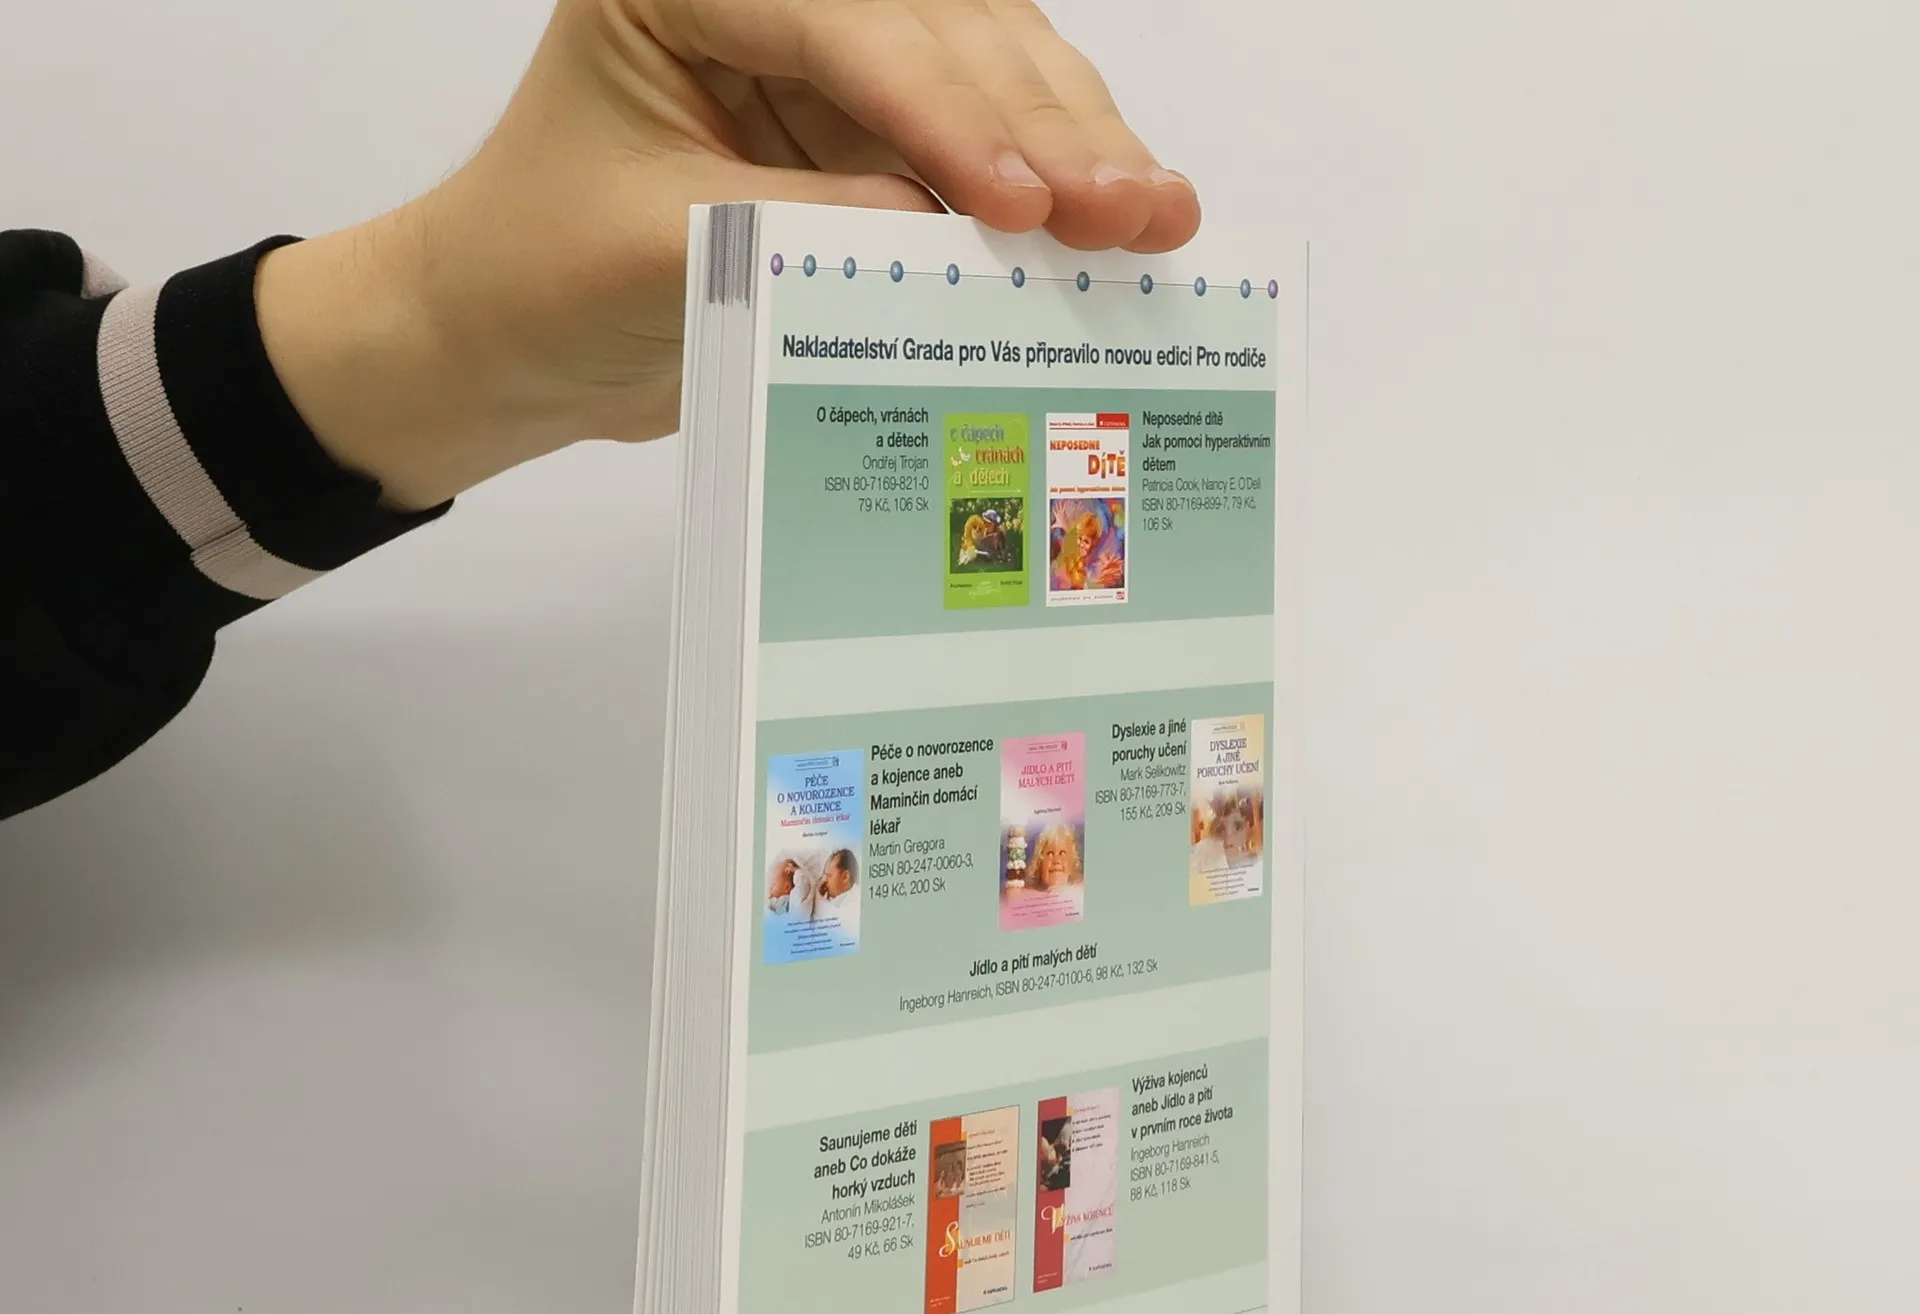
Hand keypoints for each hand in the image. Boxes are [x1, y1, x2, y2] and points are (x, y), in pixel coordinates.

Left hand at [258, 0, 1199, 509]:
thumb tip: (948, 232)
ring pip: (988, 63)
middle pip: (942, 26)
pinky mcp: (867, 125)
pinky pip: (982, 133)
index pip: (843, 22)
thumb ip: (800, 225)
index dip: (943, 111)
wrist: (516, 339)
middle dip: (1042, 124)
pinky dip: (1051, 176)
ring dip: (1075, 140)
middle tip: (1130, 208)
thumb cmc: (541, 276)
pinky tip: (1121, 212)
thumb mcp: (658, 250)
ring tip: (1155, 213)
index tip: (1020, 203)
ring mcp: (829, 54)